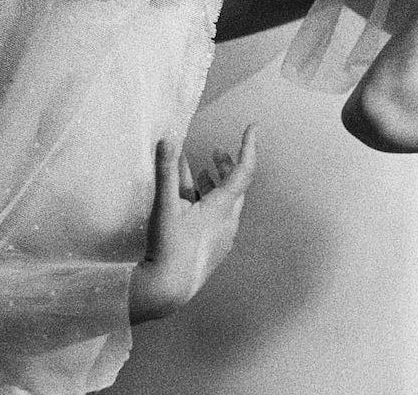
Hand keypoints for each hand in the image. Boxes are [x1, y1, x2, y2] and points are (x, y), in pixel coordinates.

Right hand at [129, 125, 256, 322]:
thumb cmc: (169, 247)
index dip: (248, 146)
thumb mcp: (165, 205)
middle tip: (218, 152)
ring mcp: (222, 237)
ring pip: (224, 203)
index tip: (252, 127)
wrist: (169, 290)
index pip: (244, 170)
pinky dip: (207, 202)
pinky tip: (191, 203)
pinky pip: (216, 218)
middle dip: (227, 166)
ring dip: (214, 184)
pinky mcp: (213, 248)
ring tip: (201, 172)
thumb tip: (167, 140)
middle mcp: (228, 222)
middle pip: (236, 187)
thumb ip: (166, 171)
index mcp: (222, 208)